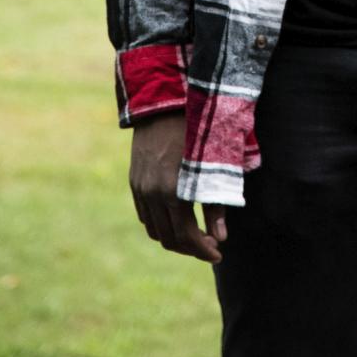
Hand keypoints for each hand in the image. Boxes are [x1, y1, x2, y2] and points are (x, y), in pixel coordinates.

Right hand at [129, 111, 227, 263]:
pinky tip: (177, 219)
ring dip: (175, 238)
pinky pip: (145, 215)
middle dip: (191, 248)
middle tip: (210, 246)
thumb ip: (216, 202)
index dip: (203, 249)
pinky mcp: (135, 182)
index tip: (218, 253)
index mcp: (172, 191)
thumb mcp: (211, 165)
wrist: (163, 103)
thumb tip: (221, 237)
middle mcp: (152, 194)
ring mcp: (140, 189)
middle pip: (169, 239)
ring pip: (155, 230)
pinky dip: (161, 224)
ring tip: (196, 235)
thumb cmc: (195, 130)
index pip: (186, 236)